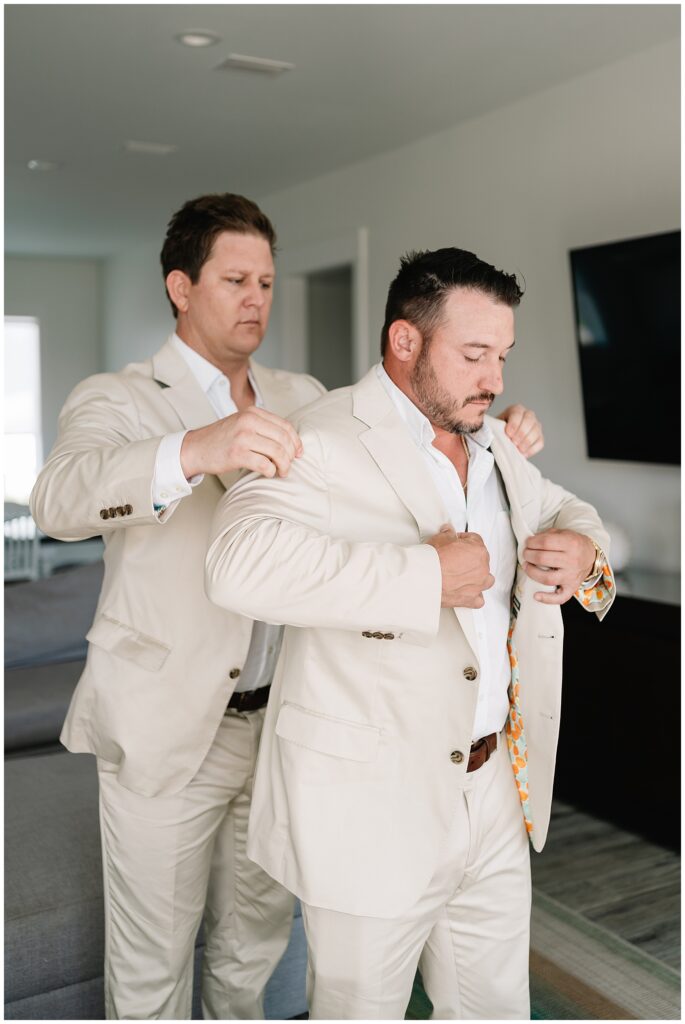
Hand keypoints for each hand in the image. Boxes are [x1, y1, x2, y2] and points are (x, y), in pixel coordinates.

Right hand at [181, 407, 302, 478]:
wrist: (195, 448)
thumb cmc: (222, 439)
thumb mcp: (242, 424)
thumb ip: (263, 427)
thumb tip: (290, 442)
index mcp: (253, 413)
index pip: (285, 426)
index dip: (296, 441)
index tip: (299, 453)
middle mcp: (249, 421)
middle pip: (284, 439)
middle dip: (291, 455)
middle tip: (289, 466)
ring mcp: (243, 437)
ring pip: (277, 452)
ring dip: (284, 466)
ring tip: (281, 472)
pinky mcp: (237, 454)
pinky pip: (265, 464)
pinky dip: (271, 471)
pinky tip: (268, 473)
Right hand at [425, 525, 494, 607]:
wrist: (424, 579)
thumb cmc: (433, 561)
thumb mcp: (440, 538)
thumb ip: (448, 534)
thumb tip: (448, 532)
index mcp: (478, 551)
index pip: (476, 541)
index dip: (465, 540)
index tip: (458, 542)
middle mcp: (482, 568)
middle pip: (482, 560)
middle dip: (470, 559)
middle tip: (457, 558)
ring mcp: (478, 585)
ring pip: (486, 580)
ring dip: (478, 577)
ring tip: (465, 575)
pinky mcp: (470, 599)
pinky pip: (479, 599)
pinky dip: (474, 596)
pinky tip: (466, 592)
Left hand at [497, 404, 543, 457]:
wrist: (503, 441)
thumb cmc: (497, 432)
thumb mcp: (493, 427)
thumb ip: (492, 428)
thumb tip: (488, 433)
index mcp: (516, 409)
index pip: (518, 414)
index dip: (514, 424)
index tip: (508, 434)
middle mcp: (528, 415)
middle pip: (529, 421)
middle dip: (521, 433)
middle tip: (513, 443)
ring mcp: (536, 426)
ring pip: (536, 432)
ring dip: (526, 442)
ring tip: (517, 449)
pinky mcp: (539, 437)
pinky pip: (540, 443)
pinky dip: (531, 449)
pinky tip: (522, 453)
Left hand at [523, 529, 595, 603]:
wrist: (591, 556)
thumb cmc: (573, 544)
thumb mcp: (563, 533)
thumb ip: (547, 535)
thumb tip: (530, 541)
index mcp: (571, 544)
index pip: (546, 542)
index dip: (532, 542)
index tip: (527, 542)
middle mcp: (572, 560)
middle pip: (543, 559)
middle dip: (529, 555)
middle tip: (526, 554)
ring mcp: (572, 576)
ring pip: (547, 578)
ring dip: (532, 572)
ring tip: (526, 566)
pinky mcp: (572, 588)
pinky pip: (560, 597)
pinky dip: (547, 599)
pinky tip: (536, 595)